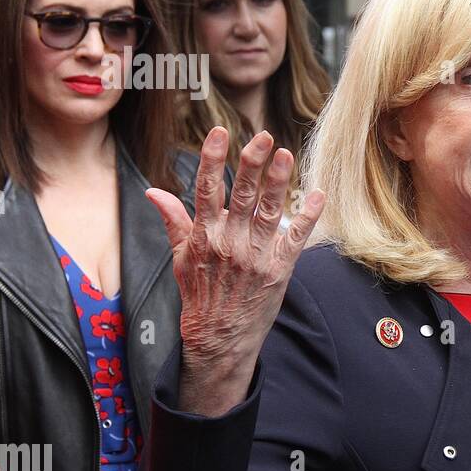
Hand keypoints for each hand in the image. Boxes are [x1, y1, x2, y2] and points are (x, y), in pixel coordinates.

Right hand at [146, 127, 325, 417]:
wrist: (219, 337)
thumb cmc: (199, 295)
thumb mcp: (181, 257)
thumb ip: (173, 220)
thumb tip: (153, 191)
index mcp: (205, 236)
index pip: (208, 189)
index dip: (214, 159)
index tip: (220, 132)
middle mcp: (231, 242)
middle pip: (243, 195)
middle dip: (253, 163)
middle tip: (263, 136)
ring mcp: (257, 255)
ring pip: (270, 211)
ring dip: (279, 181)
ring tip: (285, 154)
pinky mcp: (280, 269)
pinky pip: (297, 237)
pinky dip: (308, 215)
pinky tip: (317, 193)